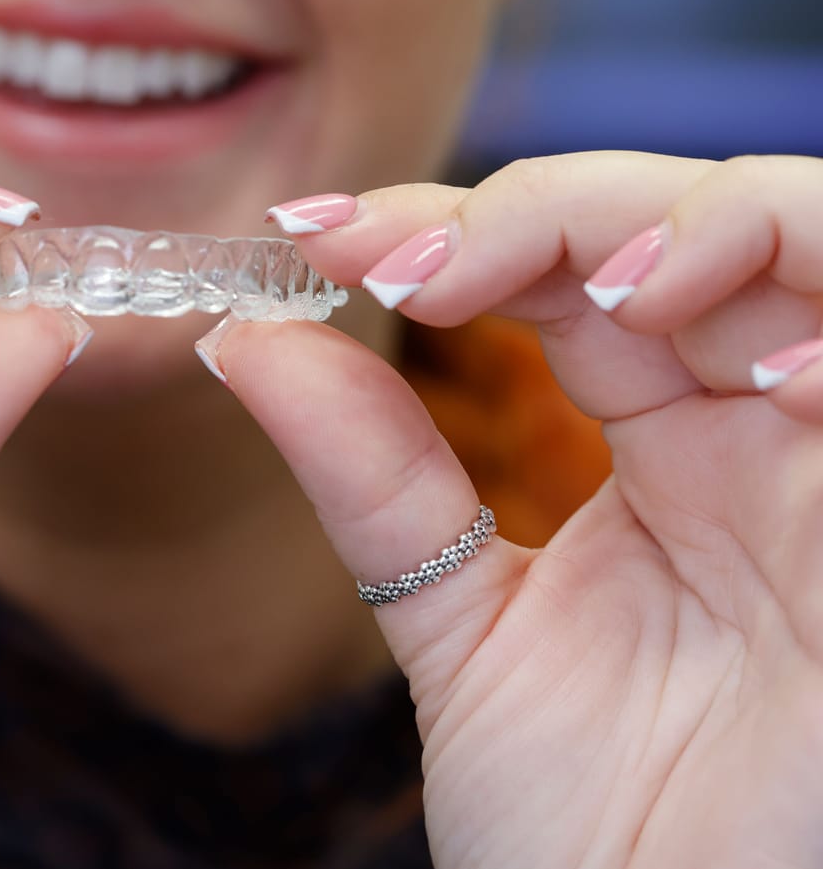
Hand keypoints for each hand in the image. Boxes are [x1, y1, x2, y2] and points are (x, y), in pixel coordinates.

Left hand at [222, 153, 822, 867]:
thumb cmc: (595, 834)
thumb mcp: (464, 630)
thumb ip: (376, 480)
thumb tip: (250, 340)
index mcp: (672, 447)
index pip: (570, 269)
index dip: (450, 225)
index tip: (310, 237)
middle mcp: (768, 430)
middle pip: (684, 222)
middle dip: (542, 210)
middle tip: (406, 260)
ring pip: (811, 237)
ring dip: (695, 225)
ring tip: (580, 287)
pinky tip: (746, 371)